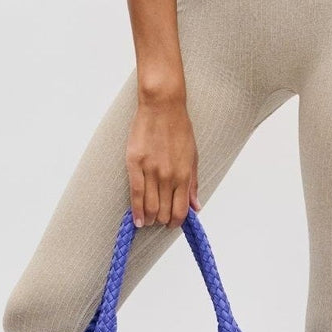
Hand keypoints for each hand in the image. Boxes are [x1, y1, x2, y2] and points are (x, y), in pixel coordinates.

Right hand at [126, 97, 199, 229]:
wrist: (162, 106)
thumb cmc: (179, 129)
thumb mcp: (193, 157)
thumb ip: (193, 184)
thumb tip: (197, 207)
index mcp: (184, 175)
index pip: (181, 210)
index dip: (176, 222)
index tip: (172, 224)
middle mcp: (168, 176)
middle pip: (164, 212)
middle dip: (162, 221)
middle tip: (159, 220)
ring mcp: (151, 171)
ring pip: (150, 207)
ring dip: (149, 219)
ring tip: (148, 221)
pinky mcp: (135, 164)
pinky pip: (135, 194)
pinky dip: (136, 211)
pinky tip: (137, 220)